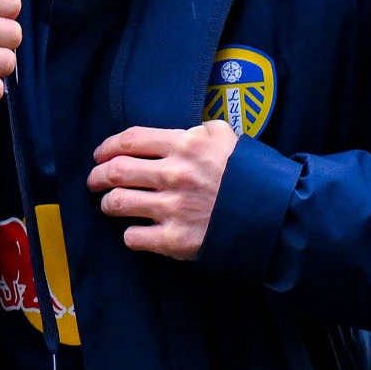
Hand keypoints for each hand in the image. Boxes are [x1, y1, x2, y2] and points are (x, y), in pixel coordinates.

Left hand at [89, 121, 239, 259]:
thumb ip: (203, 130)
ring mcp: (172, 208)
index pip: (130, 140)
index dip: (108, 147)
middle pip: (115, 171)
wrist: (275, 216)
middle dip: (97, 177)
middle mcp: (174, 175)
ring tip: (112, 205)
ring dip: (109, 204)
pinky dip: (131, 234)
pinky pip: (133, 237)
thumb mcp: (230, 138)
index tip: (100, 154)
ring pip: (117, 203)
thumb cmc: (252, 175)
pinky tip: (137, 231)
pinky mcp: (174, 239)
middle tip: (96, 181)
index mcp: (185, 146)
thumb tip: (186, 132)